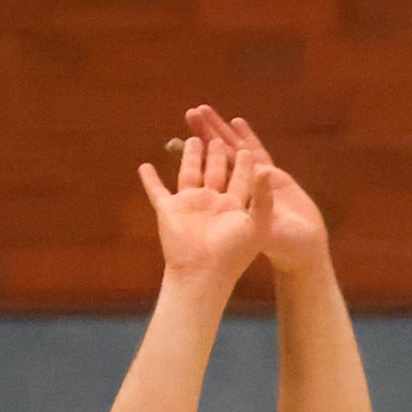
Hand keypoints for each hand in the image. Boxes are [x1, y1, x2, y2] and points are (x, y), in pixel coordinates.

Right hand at [136, 117, 265, 290]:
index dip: (242, 163)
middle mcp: (212, 203)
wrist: (204, 274)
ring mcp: (190, 206)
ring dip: (189, 157)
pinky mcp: (169, 210)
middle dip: (216, 154)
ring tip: (192, 139)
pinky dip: (149, 180)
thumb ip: (262, 197)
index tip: (244, 147)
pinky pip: (156, 191)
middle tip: (217, 137)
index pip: (240, 178)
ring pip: (188, 174)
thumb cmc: (234, 253)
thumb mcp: (257, 223)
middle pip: (215, 172)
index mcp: (233, 206)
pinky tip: (144, 166)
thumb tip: (267, 168)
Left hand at [189, 106, 330, 275]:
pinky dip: (247, 137)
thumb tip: (233, 200)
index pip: (205, 173)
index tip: (177, 138)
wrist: (304, 248)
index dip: (192, 156)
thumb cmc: (281, 247)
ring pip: (234, 149)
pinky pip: (257, 152)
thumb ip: (246, 215)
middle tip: (190, 112)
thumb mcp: (259, 233)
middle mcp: (237, 190)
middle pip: (216, 156)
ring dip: (220, 130)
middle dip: (204, 134)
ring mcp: (256, 180)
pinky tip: (237, 121)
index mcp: (227, 203)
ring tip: (205, 110)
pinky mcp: (274, 176)